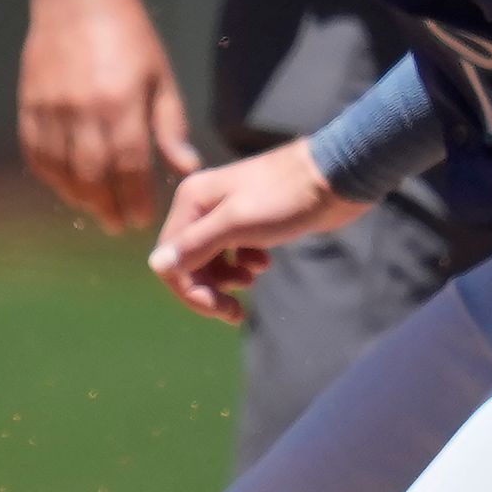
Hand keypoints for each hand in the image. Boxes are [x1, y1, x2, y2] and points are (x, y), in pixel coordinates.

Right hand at [17, 0, 200, 230]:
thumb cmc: (129, 36)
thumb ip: (170, 126)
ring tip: (95, 208)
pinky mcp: (29, 105)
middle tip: (119, 223)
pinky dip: (50, 175)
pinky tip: (65, 184)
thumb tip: (186, 168)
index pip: (129, 167)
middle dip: (107, 207)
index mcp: (121, 104)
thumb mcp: (160, 77)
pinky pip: (36, 153)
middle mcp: (83, 111)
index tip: (143, 217)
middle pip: (92, 177)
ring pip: (61, 170)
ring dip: (78, 197)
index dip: (135, 199)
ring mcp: (51, 110)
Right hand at [146, 141, 365, 323]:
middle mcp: (202, 206)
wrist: (335, 178)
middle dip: (209, 289)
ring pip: (210, 261)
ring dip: (226, 280)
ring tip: (252, 282)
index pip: (170, 258)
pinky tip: (264, 264)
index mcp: (191, 202)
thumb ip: (195, 245)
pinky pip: (232, 254)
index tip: (220, 309)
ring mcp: (226, 214)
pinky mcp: (250, 222)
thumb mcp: (236, 224)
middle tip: (235, 312)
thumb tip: (155, 266)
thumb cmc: (285, 198)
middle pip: (188, 262)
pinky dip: (244, 266)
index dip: (190, 290)